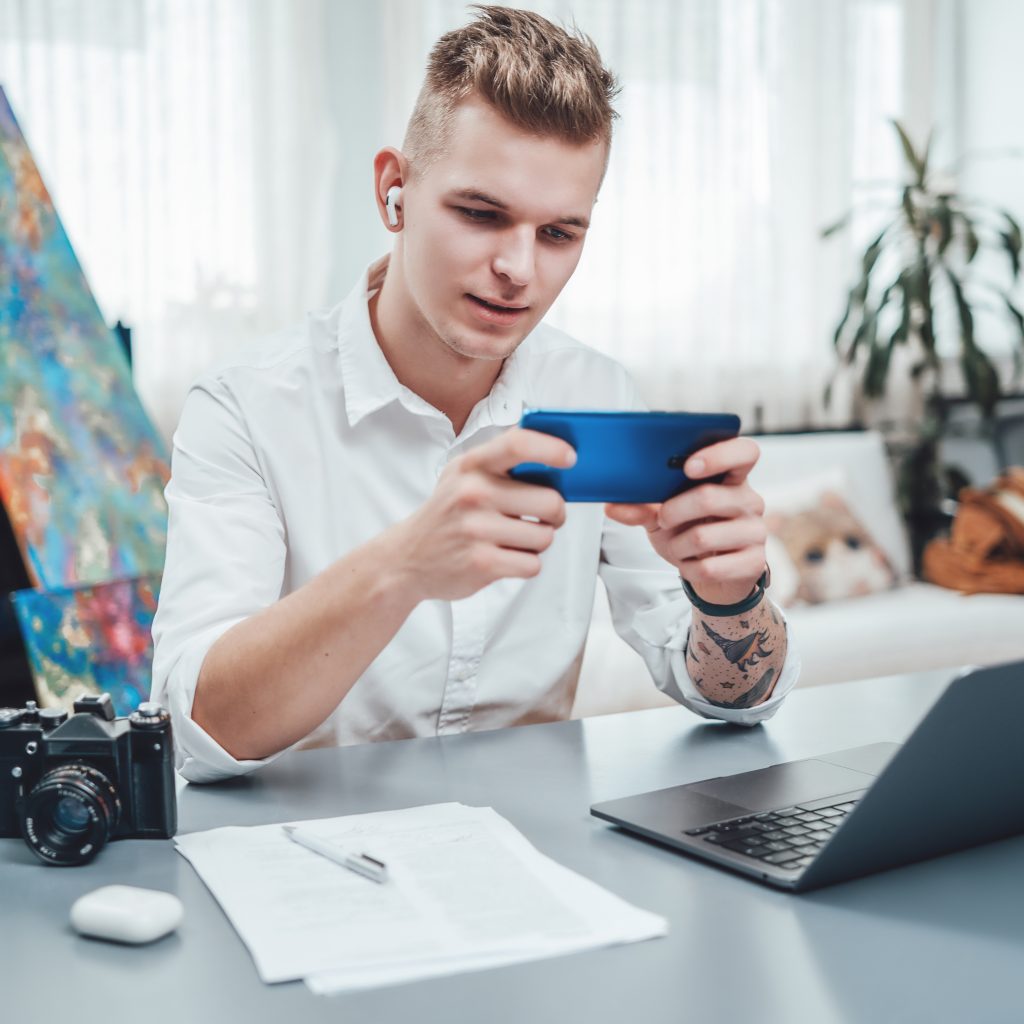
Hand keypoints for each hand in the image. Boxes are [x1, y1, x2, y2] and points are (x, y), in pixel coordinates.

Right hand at [392, 428, 573, 601]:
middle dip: (555, 513)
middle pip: (550, 501)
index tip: (570, 458)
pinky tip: (505, 556)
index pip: (518, 444)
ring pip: (545, 536)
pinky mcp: (482, 563)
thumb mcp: (462, 474)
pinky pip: (532, 563)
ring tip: (515, 537)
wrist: (407, 558)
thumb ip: (501, 459)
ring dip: (538, 541)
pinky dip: (526, 563)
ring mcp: (477, 530)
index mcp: (472, 466)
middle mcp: (473, 494)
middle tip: (543, 516)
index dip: (551, 449)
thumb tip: (553, 447)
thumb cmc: (447, 513)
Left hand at [605, 436, 766, 605]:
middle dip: (673, 511)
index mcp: (731, 478)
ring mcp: (756, 532)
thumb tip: (612, 506)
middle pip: (708, 497)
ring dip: (678, 545)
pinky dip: (689, 568)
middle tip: (663, 519)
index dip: (718, 455)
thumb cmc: (691, 532)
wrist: (714, 573)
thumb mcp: (663, 515)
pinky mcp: (754, 563)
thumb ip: (642, 506)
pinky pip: (710, 567)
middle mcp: (749, 501)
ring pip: (704, 536)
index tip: (688, 466)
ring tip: (678, 546)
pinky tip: (691, 564)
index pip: (744, 452)